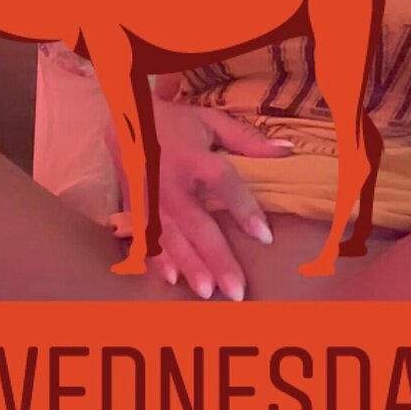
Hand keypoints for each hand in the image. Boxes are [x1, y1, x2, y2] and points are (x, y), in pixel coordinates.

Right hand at [105, 96, 292, 300]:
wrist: (124, 118)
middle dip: (216, 257)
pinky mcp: (134, 205)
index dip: (244, 209)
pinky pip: (145, 236)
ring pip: (170, 237)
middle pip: (196, 223)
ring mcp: (149, 196)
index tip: (265, 236)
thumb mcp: (211, 121)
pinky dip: (157, 258)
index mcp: (193, 156)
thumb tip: (287, 152)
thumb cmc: (175, 121)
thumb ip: (246, 140)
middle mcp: (170, 180)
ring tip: (207, 291)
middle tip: (236, 290)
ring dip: (189, 265)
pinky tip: (171, 279)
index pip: (223, 183)